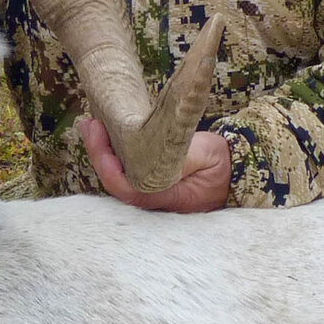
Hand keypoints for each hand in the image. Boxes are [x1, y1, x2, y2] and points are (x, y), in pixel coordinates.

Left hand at [80, 119, 232, 212]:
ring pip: (117, 176)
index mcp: (167, 196)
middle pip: (115, 182)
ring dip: (103, 151)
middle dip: (99, 153)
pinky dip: (113, 152)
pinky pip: (125, 170)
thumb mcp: (204, 155)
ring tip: (92, 124)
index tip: (100, 136)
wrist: (234, 170)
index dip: (108, 166)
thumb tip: (155, 153)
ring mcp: (151, 192)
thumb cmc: (219, 163)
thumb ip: (179, 156)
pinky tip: (105, 133)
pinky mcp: (149, 182)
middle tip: (89, 124)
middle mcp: (154, 199)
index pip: (127, 188)